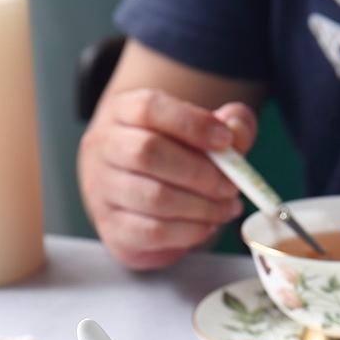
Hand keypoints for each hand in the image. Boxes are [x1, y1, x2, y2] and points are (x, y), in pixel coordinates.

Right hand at [77, 89, 257, 269]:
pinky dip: (190, 231)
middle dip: (200, 173)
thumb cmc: (176, 158)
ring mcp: (102, 188)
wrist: (140, 198)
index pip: (148, 108)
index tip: (226, 140)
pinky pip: (154, 231)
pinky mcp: (112, 227)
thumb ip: (230, 125)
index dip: (192, 124)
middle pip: (147, 153)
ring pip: (154, 197)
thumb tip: (237, 130)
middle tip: (231, 185)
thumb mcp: (204, 133)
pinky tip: (208, 225)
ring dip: (202, 207)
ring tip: (227, 207)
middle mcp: (104, 146)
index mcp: (123, 112)